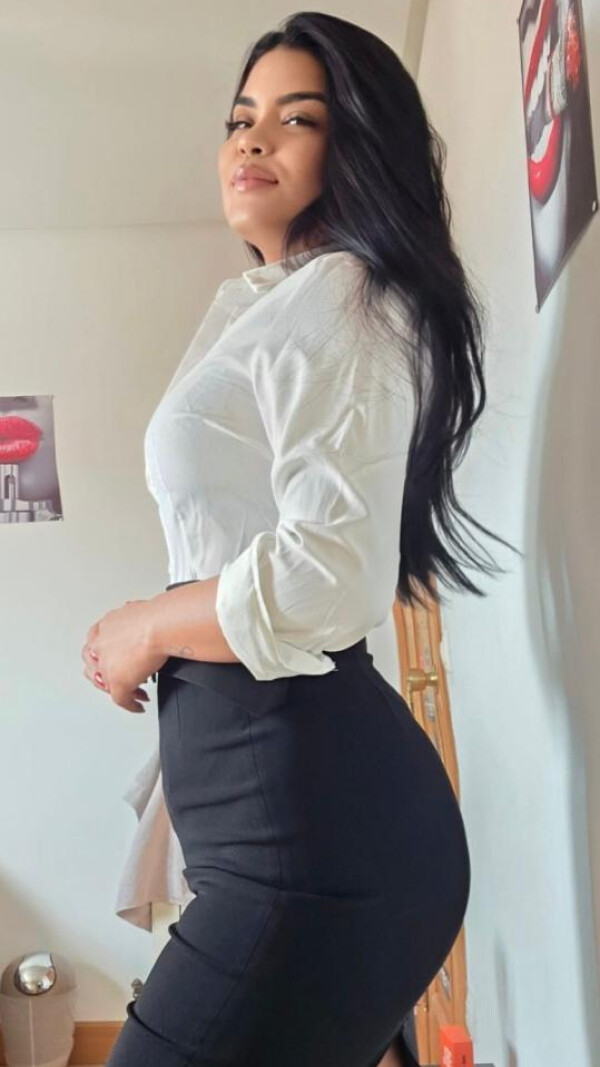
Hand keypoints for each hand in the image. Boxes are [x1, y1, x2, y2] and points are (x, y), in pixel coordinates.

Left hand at [82, 599, 168, 713]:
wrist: (161, 626)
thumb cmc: (159, 615)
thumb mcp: (140, 611)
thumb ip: (134, 616)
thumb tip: (139, 612)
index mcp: (107, 625)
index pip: (96, 640)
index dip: (106, 650)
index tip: (119, 655)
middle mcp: (103, 644)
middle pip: (93, 663)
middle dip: (105, 671)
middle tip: (123, 676)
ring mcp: (107, 665)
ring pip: (103, 682)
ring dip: (116, 688)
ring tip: (132, 693)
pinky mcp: (118, 682)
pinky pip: (121, 699)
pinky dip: (130, 705)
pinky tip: (139, 706)